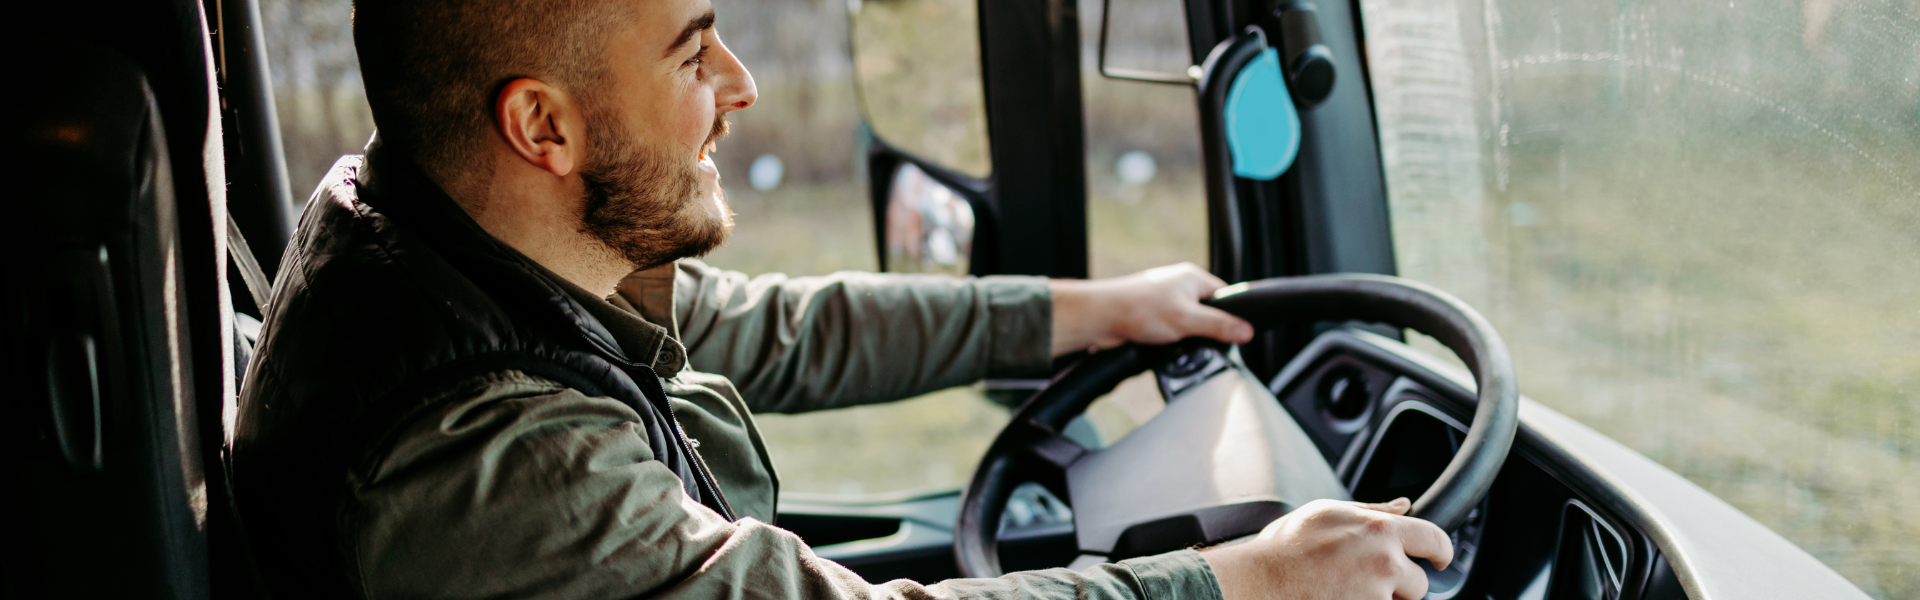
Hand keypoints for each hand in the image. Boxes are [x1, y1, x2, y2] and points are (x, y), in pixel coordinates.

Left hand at [1048, 263, 1253, 356]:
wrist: (1100, 318)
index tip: (1232, 335)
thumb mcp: (1187, 320)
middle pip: (1208, 312)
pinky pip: (1171, 331)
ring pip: (1188, 324)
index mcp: (1193, 278)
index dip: (1231, 317)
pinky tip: (1162, 345)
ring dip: (1184, 337)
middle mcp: (1179, 286)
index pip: (1226, 296)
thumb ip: (1219, 326)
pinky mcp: (1151, 315)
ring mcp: (1164, 300)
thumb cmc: (1138, 309)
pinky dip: (1170, 341)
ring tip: (1175, 342)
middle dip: (1205, 330)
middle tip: (1197, 340)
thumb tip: (1246, 331)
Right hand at [1202, 498, 1452, 599]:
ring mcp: (1376, 597)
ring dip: (1380, 599)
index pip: (1434, 539)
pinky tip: (1339, 597)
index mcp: (1381, 530)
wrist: (1259, 582)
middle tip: (1365, 579)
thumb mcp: (1329, 513)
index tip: (1439, 559)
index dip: (1441, 551)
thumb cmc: (1286, 547)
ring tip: (1345, 589)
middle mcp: (1385, 564)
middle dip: (1400, 583)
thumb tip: (1405, 506)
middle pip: (1419, 582)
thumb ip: (1374, 511)